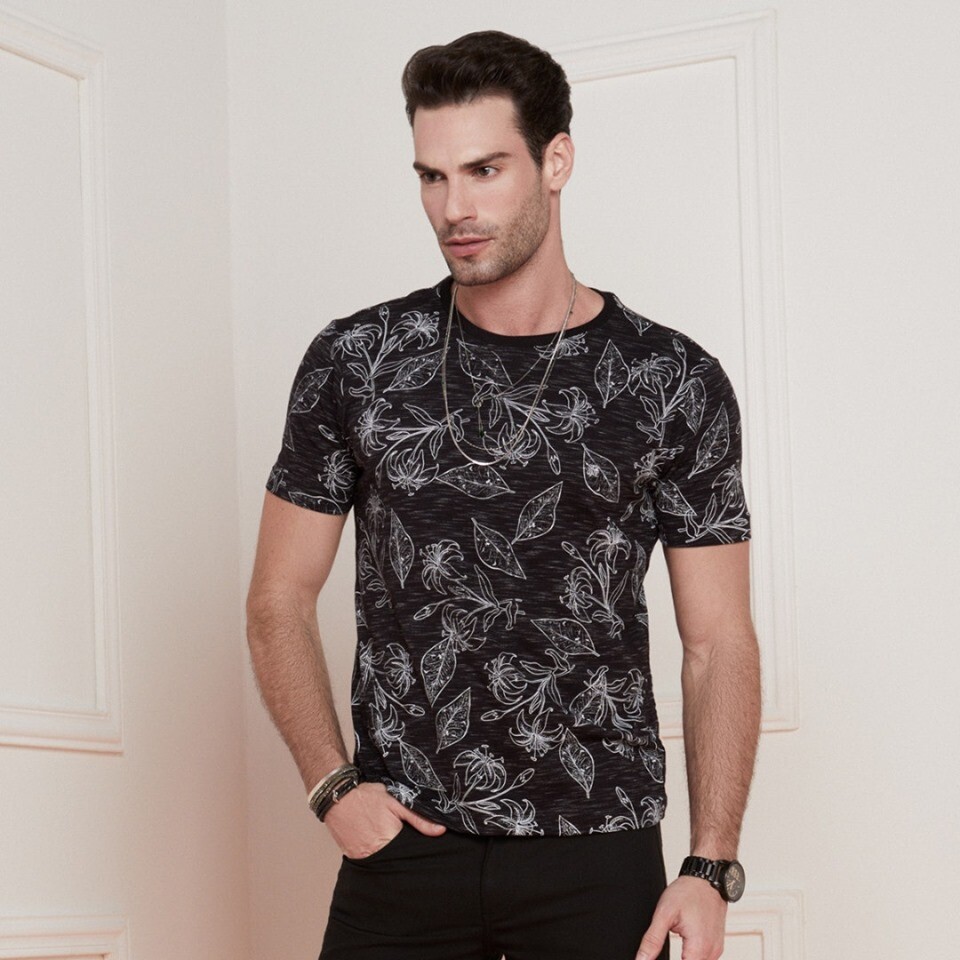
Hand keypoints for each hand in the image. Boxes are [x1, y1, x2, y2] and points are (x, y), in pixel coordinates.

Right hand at [322, 781, 445, 858]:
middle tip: (404, 845)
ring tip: (388, 844)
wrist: (337, 797)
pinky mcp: (353, 858)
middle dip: (403, 857)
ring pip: (383, 864)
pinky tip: (376, 845)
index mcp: (390, 841)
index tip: (420, 849)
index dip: (416, 852)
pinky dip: (375, 856)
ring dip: (389, 858)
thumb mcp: (396, 802)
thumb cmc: (367, 797)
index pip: (410, 855)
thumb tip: (440, 831)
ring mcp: (363, 859)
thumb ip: (418, 818)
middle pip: (397, 862)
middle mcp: (376, 854)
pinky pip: (369, 862)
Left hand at [636, 876, 727, 959]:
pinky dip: (692, 956)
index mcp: (699, 948)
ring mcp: (715, 949)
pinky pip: (703, 958)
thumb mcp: (664, 913)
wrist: (707, 878)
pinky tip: (683, 945)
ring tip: (676, 938)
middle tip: (661, 946)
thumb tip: (641, 959)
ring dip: (684, 958)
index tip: (656, 956)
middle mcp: (711, 953)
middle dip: (675, 959)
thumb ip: (652, 939)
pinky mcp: (716, 945)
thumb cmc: (688, 892)